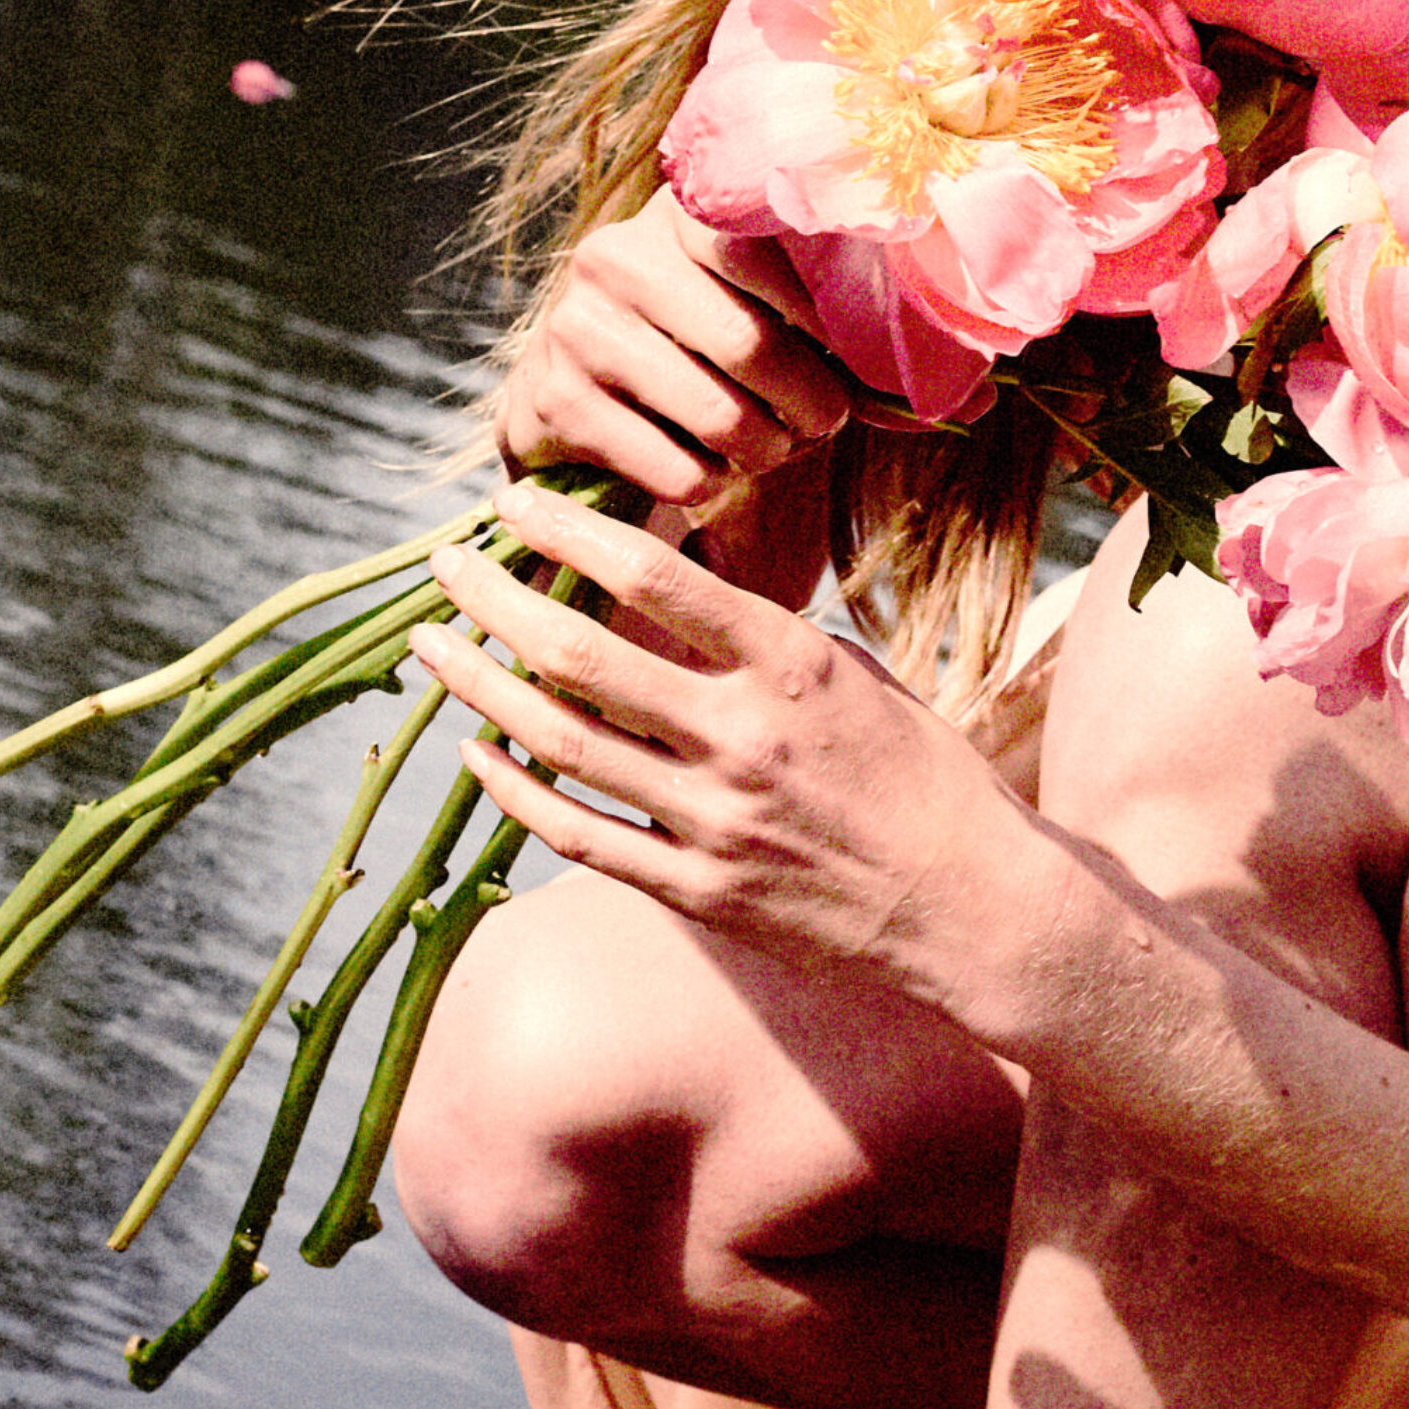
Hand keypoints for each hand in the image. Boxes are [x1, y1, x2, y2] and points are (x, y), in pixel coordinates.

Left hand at [411, 479, 1048, 1022]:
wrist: (972, 906)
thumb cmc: (922, 776)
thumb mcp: (855, 676)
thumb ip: (760, 641)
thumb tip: (671, 595)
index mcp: (790, 664)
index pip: (653, 577)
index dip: (570, 532)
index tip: (518, 502)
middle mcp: (743, 737)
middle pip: (581, 654)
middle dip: (498, 599)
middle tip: (447, 564)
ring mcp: (714, 821)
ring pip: (562, 744)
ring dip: (483, 688)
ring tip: (436, 647)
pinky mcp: (698, 892)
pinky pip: (581, 835)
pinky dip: (519, 792)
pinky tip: (479, 754)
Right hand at [497, 187, 851, 507]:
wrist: (567, 393)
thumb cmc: (689, 340)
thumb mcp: (739, 294)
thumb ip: (814, 301)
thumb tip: (926, 365)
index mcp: (673, 213)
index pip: (767, 251)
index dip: (827, 313)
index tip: (860, 353)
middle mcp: (616, 257)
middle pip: (750, 345)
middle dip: (810, 402)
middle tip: (824, 420)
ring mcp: (577, 329)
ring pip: (720, 418)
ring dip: (768, 451)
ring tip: (773, 447)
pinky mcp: (556, 404)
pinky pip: (678, 471)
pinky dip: (714, 484)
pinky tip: (711, 468)